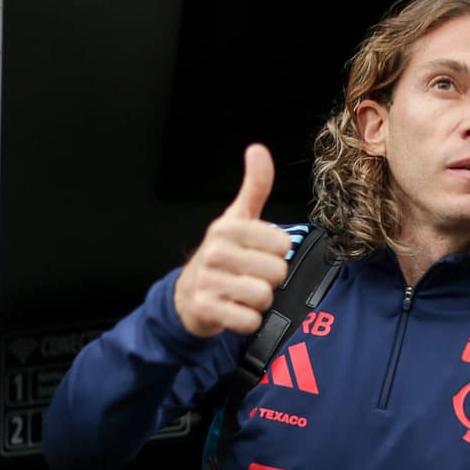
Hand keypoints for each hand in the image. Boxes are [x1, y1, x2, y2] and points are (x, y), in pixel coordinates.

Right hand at [174, 144, 291, 336]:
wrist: (188, 294)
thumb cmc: (222, 254)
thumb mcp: (238, 218)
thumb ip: (254, 186)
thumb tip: (258, 150)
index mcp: (226, 227)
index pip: (281, 244)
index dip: (276, 254)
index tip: (258, 253)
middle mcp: (215, 252)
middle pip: (276, 272)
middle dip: (269, 279)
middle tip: (250, 276)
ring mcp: (208, 281)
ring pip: (263, 296)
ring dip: (259, 301)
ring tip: (243, 293)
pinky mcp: (205, 309)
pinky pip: (248, 320)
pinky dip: (247, 320)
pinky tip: (235, 309)